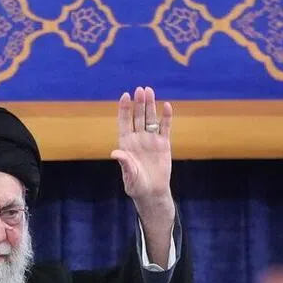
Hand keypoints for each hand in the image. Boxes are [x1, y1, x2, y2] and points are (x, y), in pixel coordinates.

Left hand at [112, 87, 173, 212]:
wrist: (152, 192)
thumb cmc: (136, 185)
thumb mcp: (129, 175)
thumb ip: (124, 163)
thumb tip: (114, 153)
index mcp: (126, 144)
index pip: (124, 122)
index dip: (124, 109)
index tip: (125, 95)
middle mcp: (138, 139)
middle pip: (138, 117)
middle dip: (139, 103)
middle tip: (140, 89)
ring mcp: (150, 140)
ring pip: (150, 119)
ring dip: (150, 105)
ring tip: (150, 91)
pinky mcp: (163, 144)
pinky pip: (165, 128)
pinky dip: (166, 118)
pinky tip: (167, 106)